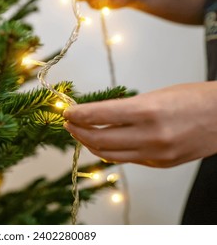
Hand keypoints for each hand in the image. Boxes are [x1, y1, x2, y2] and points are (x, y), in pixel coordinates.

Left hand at [63, 82, 216, 167]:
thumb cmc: (193, 99)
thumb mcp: (155, 96)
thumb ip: (125, 109)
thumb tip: (98, 116)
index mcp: (148, 111)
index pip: (100, 115)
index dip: (78, 114)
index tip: (67, 111)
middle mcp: (150, 136)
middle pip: (99, 139)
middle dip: (78, 131)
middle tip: (68, 124)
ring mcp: (156, 154)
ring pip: (110, 154)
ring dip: (90, 144)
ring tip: (80, 133)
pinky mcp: (161, 164)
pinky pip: (127, 160)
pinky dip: (110, 151)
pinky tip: (103, 143)